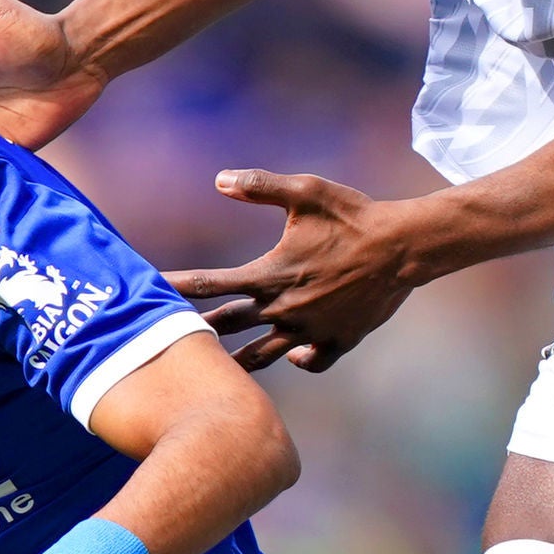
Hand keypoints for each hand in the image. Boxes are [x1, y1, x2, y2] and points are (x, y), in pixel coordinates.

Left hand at [165, 171, 424, 371]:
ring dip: (236, 363)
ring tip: (216, 374)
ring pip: (262, 357)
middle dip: (195, 332)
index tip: (150, 291)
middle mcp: (284, 309)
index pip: (210, 284)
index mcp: (270, 275)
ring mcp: (310, 330)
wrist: (403, 247)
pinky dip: (298, 361)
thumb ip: (260, 185)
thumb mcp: (305, 191)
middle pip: (227, 326)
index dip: (176, 287)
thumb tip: (218, 179)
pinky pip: (310, 362)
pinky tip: (291, 356)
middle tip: (167, 341)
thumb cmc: (353, 215)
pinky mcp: (338, 340)